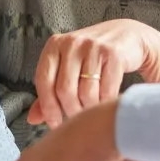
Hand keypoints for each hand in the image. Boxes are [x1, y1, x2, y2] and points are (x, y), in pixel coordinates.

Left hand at [27, 19, 159, 128]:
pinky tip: (106, 104)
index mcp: (54, 45)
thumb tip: (31, 119)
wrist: (127, 36)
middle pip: (64, 90)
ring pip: (86, 93)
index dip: (48, 107)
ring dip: (90, 110)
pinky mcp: (113, 54)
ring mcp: (93, 46)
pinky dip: (105, 103)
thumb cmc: (92, 57)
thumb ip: (49, 92)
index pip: (43, 81)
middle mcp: (71, 43)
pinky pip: (106, 90)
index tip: (55, 124)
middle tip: (78, 120)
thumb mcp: (68, 68)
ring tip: (92, 112)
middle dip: (71, 112)